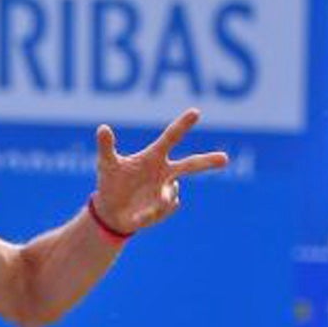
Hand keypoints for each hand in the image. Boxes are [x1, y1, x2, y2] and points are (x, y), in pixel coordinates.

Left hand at [92, 108, 228, 232]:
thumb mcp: (107, 164)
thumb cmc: (111, 182)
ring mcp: (166, 191)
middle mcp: (165, 172)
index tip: (196, 111)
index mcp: (154, 157)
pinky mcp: (163, 209)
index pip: (171, 138)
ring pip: (173, 192)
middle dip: (208, 162)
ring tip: (142, 206)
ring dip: (161, 199)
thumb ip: (106, 146)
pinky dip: (150, 213)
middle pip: (191, 165)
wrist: (111, 212)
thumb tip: (102, 128)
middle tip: (225, 158)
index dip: (182, 125)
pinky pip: (163, 210)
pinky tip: (140, 215)